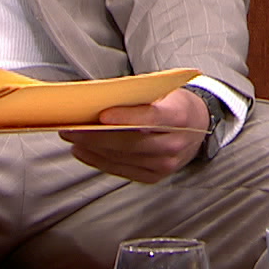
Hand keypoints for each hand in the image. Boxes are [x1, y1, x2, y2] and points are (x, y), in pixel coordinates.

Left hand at [59, 86, 209, 182]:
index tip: (102, 115)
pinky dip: (100, 161)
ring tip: (71, 137)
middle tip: (70, 127)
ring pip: (123, 158)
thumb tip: (99, 98)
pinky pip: (123, 170)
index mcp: (179, 116)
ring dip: (93, 149)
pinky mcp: (155, 176)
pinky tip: (83, 151)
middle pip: (131, 142)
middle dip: (96, 135)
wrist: (198, 126)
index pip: (151, 118)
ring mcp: (166, 164)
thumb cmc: (173, 104)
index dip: (127, 118)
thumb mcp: (164, 91)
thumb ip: (138, 96)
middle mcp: (175, 144)